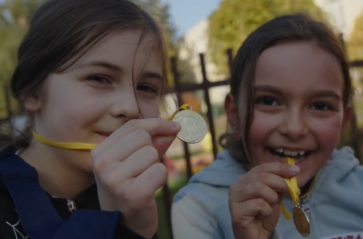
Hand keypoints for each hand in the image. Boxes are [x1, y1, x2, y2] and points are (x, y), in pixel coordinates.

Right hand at [90, 118, 180, 238]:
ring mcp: (115, 179)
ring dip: (155, 166)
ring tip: (144, 180)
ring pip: (151, 154)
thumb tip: (174, 126)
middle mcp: (103, 163)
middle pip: (143, 137)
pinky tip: (149, 189)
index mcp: (100, 151)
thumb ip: (154, 141)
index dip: (157, 124)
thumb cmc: (130, 187)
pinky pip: (160, 171)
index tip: (175, 126)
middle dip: (152, 151)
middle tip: (144, 169)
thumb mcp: (135, 160)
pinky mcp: (132, 193)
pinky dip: (161, 179)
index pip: (133, 126)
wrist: (124, 223)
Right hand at [229, 163, 299, 238]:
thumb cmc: (263, 215)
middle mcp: (237, 185)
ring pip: (258, 187)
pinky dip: (266, 210)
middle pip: (261, 176)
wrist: (255, 235)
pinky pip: (258, 204)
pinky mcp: (236, 211)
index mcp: (246, 179)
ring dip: (272, 197)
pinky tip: (262, 215)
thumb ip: (280, 186)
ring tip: (271, 206)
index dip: (280, 168)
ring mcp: (234, 198)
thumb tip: (294, 174)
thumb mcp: (275, 197)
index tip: (296, 170)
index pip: (263, 167)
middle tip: (291, 191)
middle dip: (280, 182)